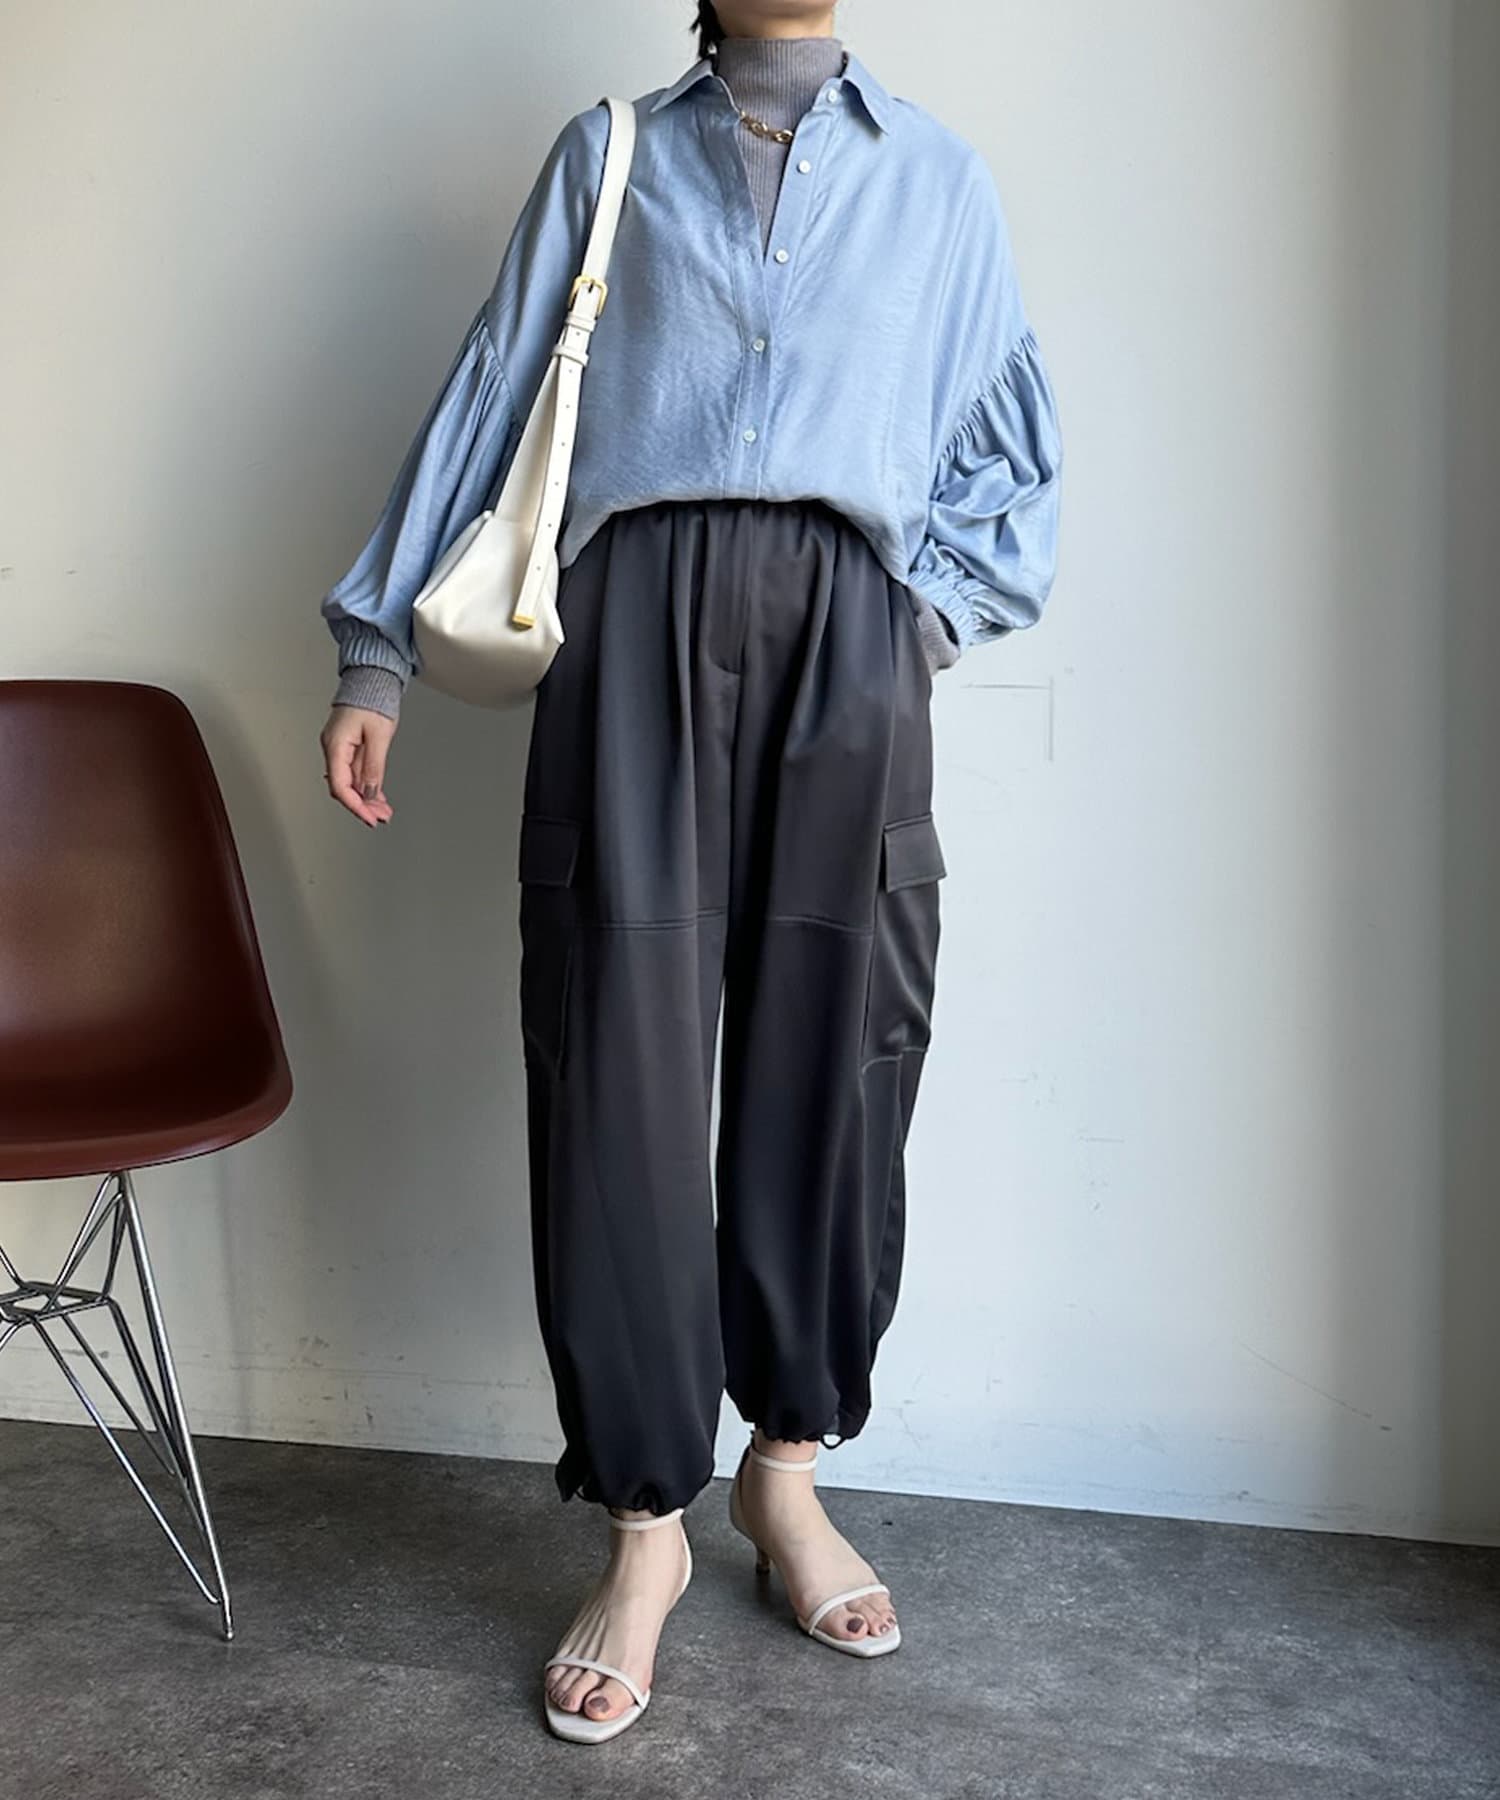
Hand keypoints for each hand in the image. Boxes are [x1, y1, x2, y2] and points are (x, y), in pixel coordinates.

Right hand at [320, 705, 396, 826]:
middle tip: (380, 817)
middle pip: (344, 787)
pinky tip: (377, 797)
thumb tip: (369, 791)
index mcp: (335, 745)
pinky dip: (367, 786)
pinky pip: (356, 772)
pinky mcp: (350, 747)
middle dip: (362, 805)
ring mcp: (341, 748)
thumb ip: (373, 766)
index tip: (369, 818)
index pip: (340, 786)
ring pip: (351, 782)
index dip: (355, 805)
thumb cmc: (372, 700)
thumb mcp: (378, 735)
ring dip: (366, 798)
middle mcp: (334, 749)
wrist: (372, 680)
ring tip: (383, 810)